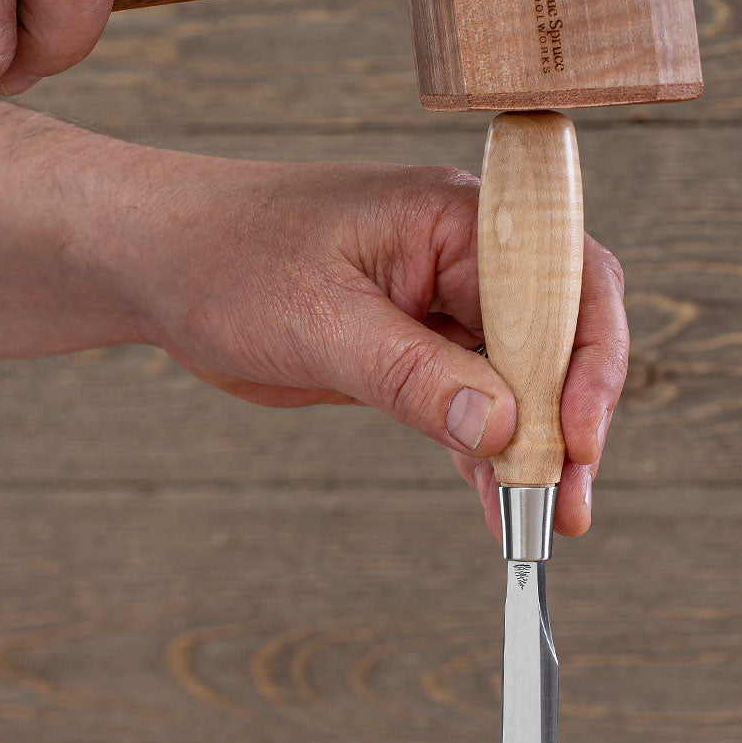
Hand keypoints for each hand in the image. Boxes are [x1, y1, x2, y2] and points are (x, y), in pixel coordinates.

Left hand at [135, 156, 627, 538]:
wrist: (155, 264)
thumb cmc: (224, 258)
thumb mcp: (320, 321)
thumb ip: (414, 375)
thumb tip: (503, 429)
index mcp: (455, 220)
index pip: (561, 282)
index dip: (586, 362)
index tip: (576, 438)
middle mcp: (464, 260)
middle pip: (559, 338)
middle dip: (572, 420)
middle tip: (570, 501)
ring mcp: (444, 308)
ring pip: (522, 383)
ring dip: (537, 453)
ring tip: (547, 522)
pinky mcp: (418, 353)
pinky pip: (474, 409)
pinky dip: (488, 458)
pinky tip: (499, 506)